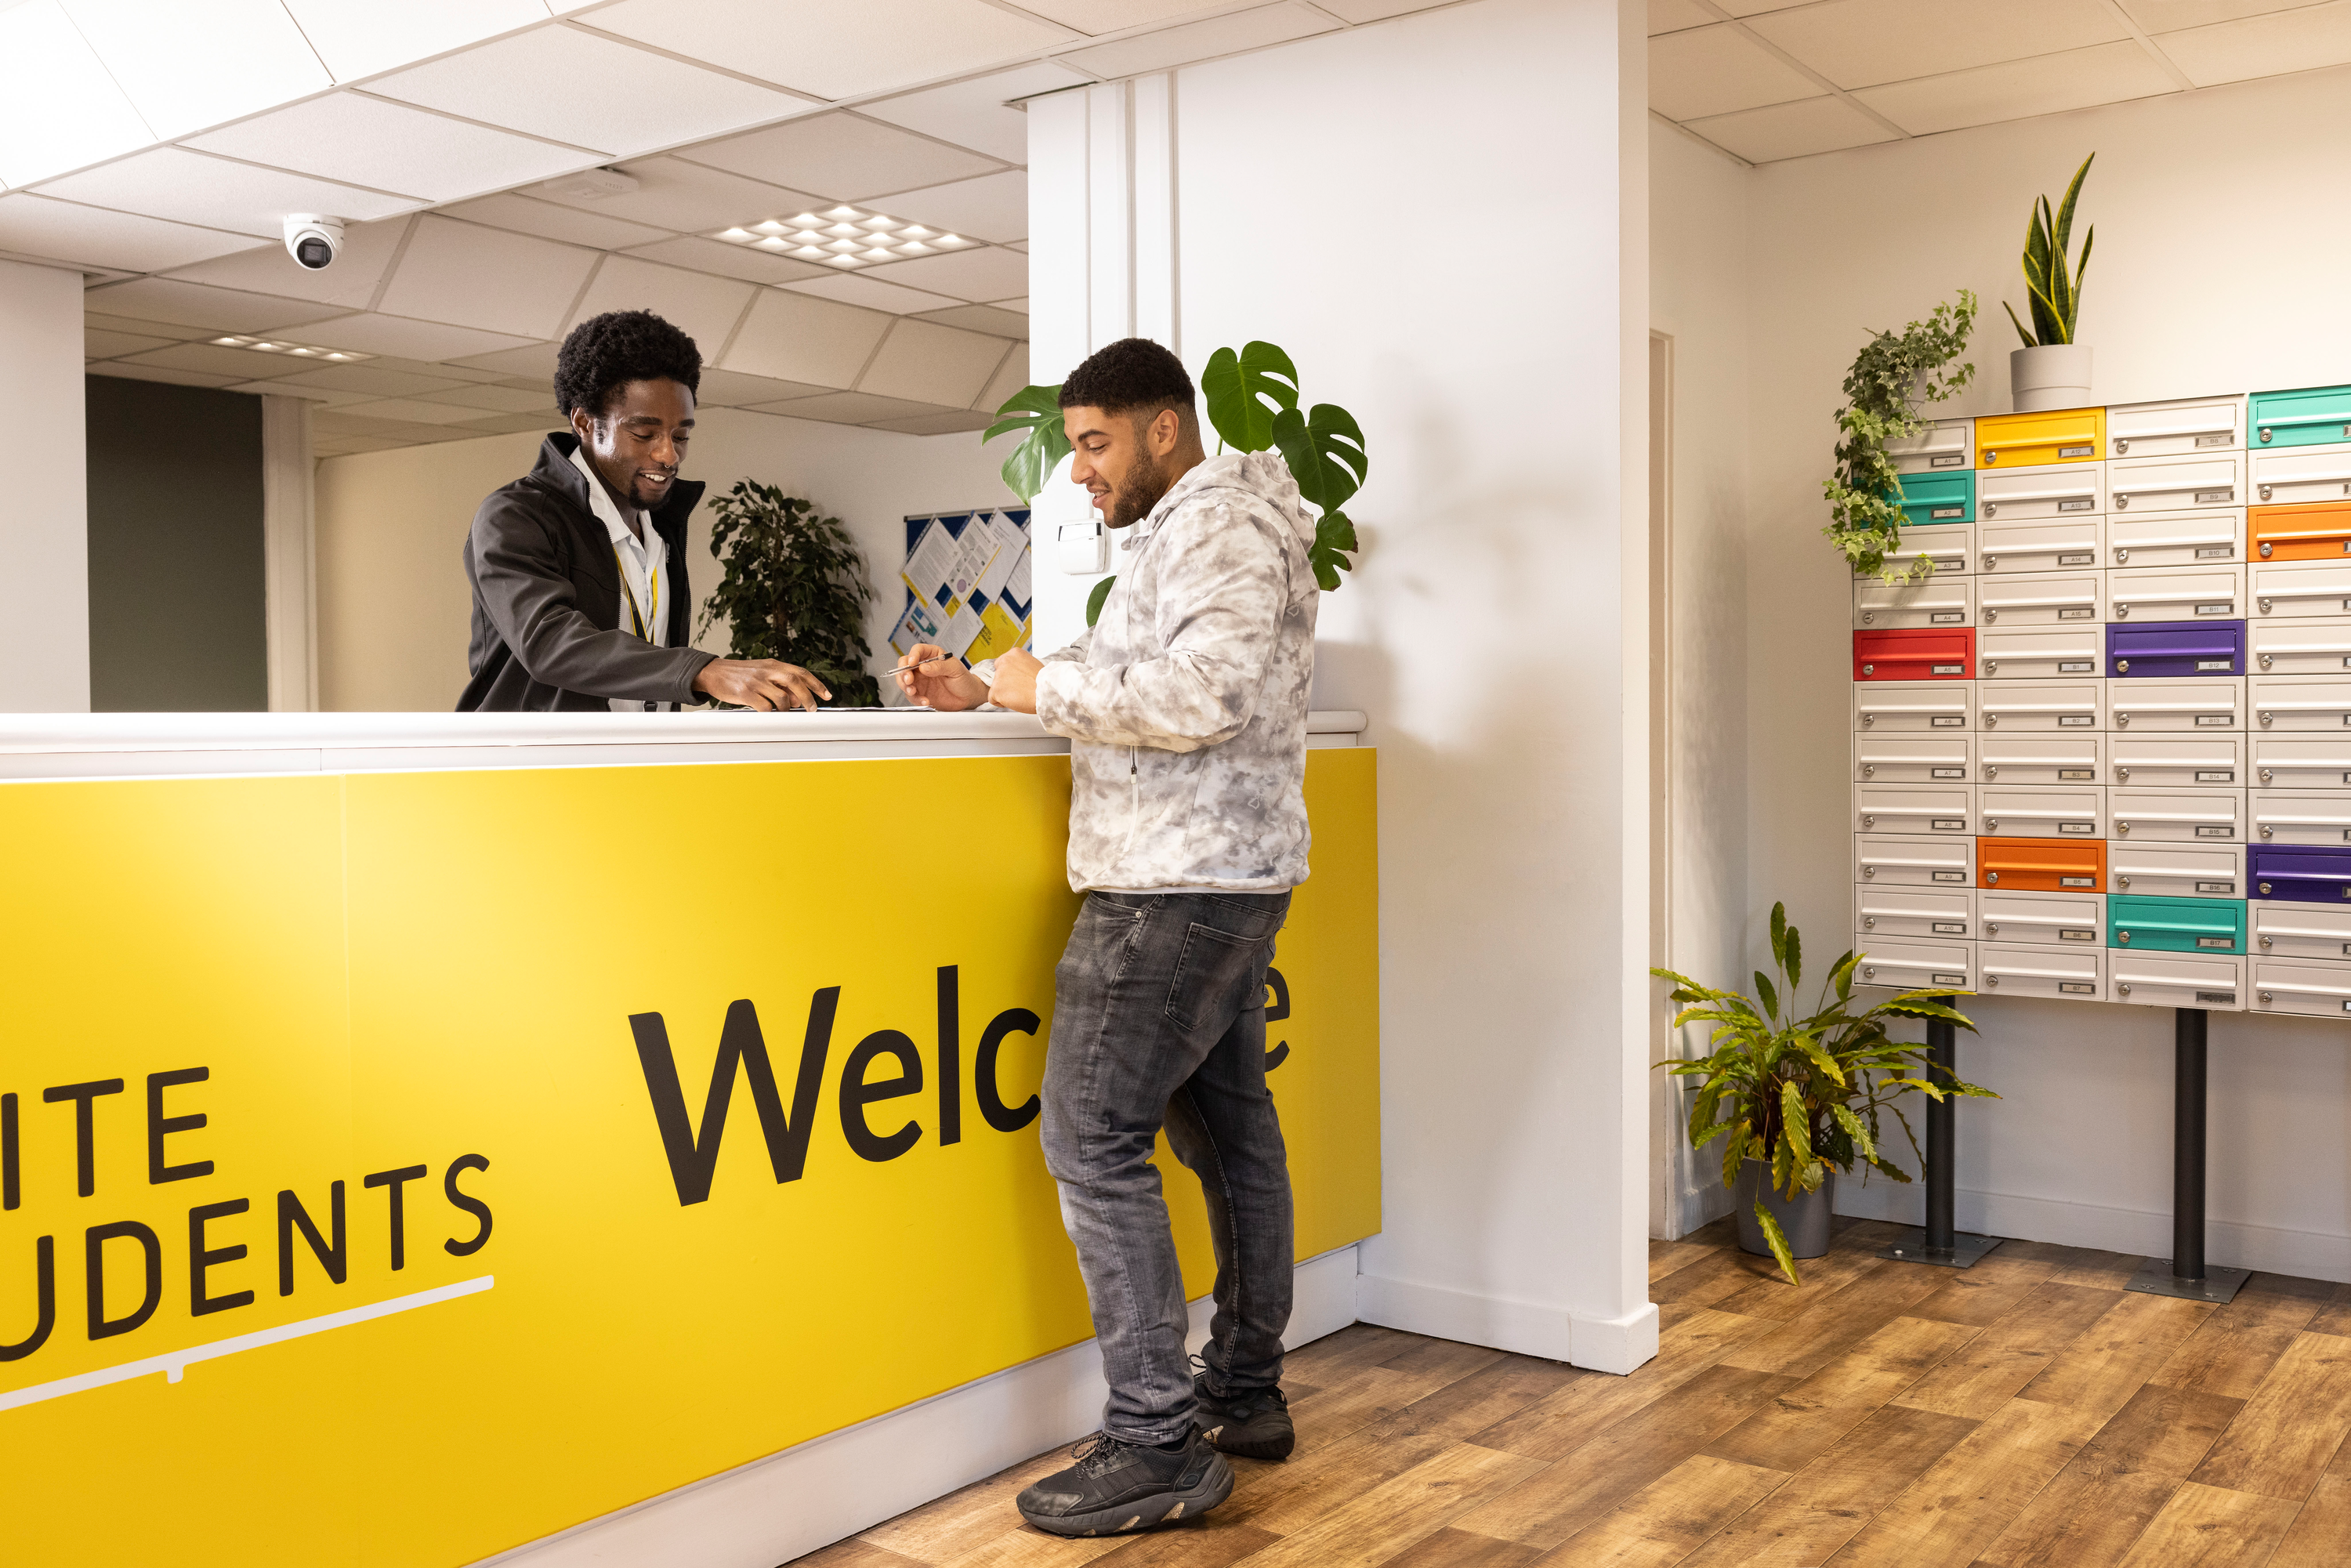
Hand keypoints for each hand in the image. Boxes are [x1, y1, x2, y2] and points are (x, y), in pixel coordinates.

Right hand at [694, 659, 828, 711]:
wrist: (713, 672)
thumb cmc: (740, 675)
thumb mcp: (763, 674)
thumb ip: (781, 684)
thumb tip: (799, 700)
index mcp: (774, 665)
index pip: (801, 672)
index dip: (816, 684)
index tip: (827, 695)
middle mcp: (767, 670)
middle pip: (795, 682)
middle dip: (808, 698)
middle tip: (811, 710)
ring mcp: (756, 681)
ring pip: (782, 697)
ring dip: (786, 709)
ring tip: (782, 712)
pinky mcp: (745, 692)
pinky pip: (764, 707)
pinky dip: (770, 713)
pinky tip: (767, 713)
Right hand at [895, 644, 989, 709]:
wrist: (969, 697)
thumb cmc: (964, 679)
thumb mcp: (955, 669)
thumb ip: (939, 666)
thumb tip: (924, 667)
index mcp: (932, 655)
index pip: (918, 650)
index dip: (912, 655)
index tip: (913, 663)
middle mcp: (923, 666)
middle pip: (905, 665)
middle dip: (903, 672)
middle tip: (909, 680)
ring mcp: (921, 680)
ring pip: (904, 680)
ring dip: (905, 686)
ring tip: (913, 691)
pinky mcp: (921, 693)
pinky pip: (912, 695)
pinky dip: (916, 699)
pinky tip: (925, 701)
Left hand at [988, 647, 1042, 714]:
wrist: (1045, 692)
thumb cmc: (1044, 682)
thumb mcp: (1033, 665)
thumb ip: (1020, 667)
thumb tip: (1016, 674)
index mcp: (1014, 653)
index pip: (1003, 663)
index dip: (1009, 674)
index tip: (1016, 680)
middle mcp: (1004, 662)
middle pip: (998, 675)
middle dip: (1006, 683)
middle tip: (1019, 689)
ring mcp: (998, 675)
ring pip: (996, 687)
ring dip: (1005, 693)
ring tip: (1020, 695)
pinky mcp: (995, 690)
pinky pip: (992, 699)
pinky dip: (1001, 703)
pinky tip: (1014, 701)